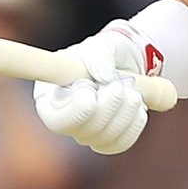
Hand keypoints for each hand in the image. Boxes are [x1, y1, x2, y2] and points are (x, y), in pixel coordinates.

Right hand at [32, 25, 147, 154]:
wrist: (126, 63)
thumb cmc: (105, 54)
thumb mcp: (100, 45)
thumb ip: (99, 56)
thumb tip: (105, 78)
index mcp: (50, 97)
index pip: (55, 120)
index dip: (76, 111)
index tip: (90, 89)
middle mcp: (65, 120)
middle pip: (84, 133)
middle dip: (108, 108)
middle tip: (119, 84)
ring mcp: (86, 133)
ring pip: (105, 139)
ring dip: (125, 113)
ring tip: (132, 90)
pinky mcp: (108, 140)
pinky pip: (121, 143)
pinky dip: (134, 123)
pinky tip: (137, 105)